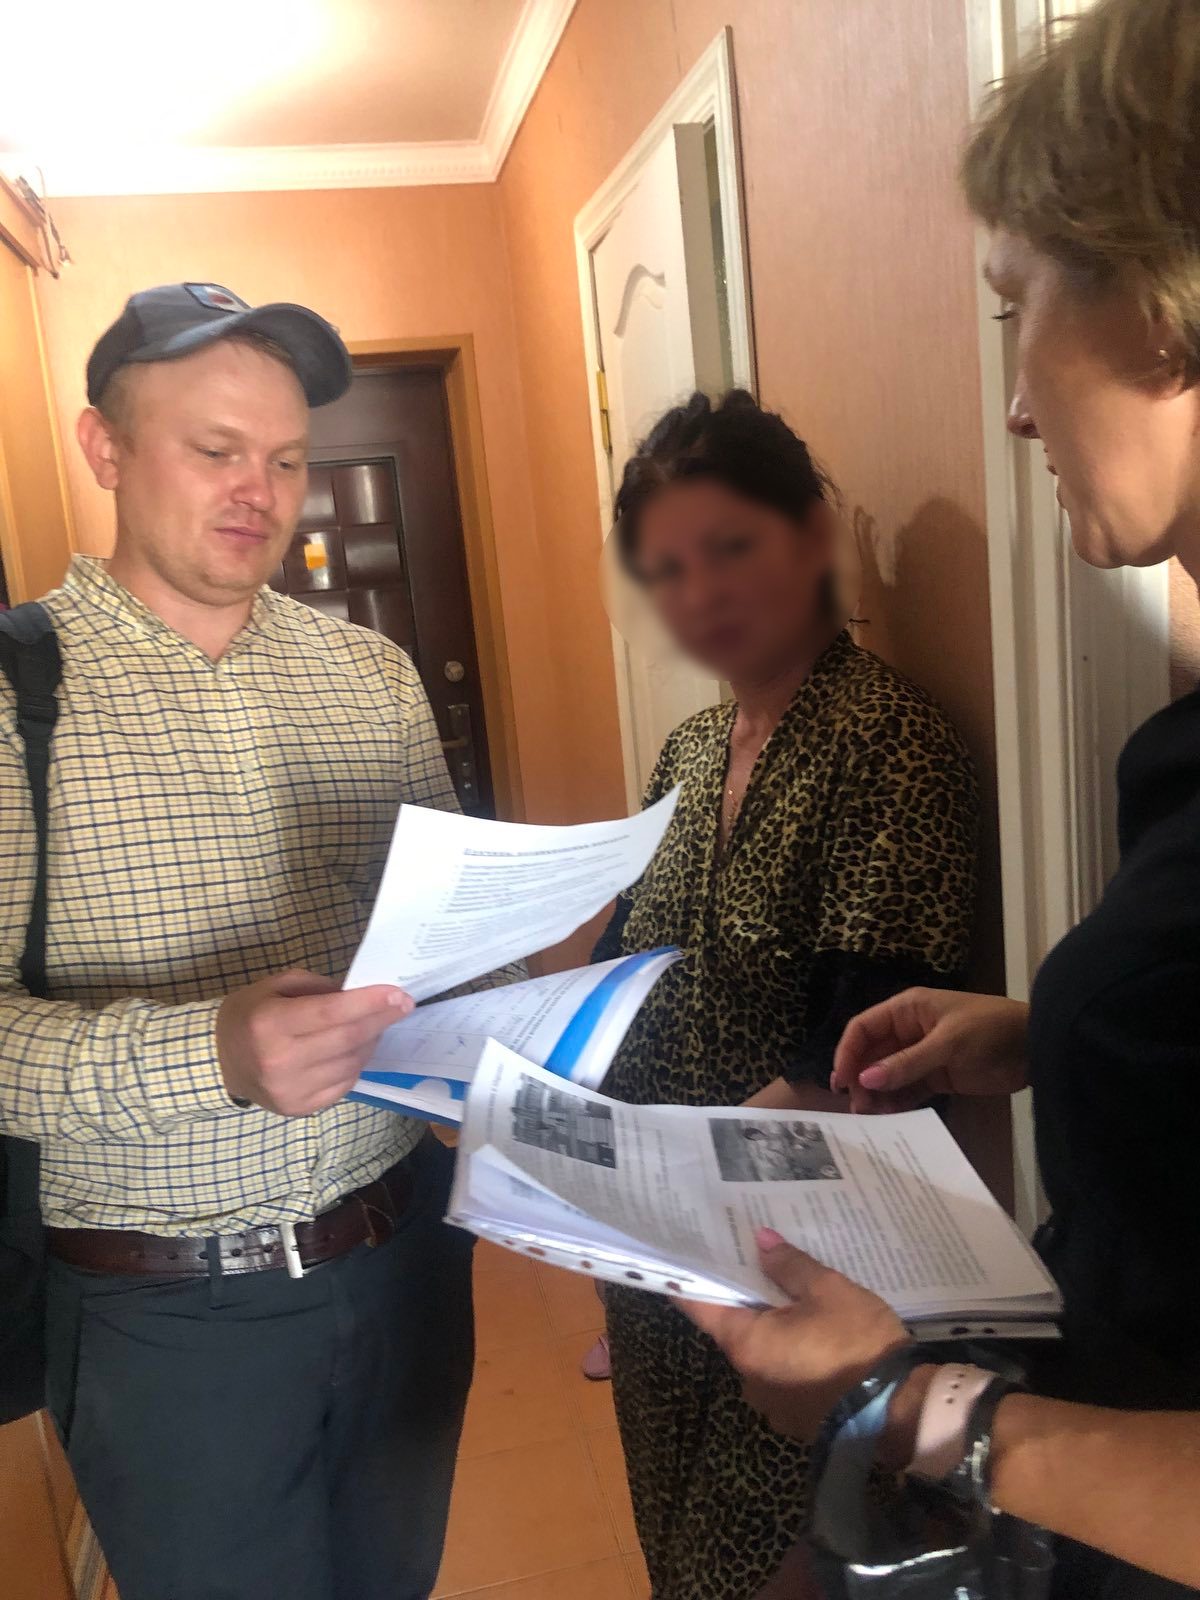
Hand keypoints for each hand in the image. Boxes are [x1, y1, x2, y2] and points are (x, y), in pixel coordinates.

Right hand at [216, 969, 413, 1115]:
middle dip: (381, 1020)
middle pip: (347, 1040)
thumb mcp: (276, 986)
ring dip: (370, 1041)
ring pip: (351, 1063)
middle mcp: (281, 1061)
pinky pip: (344, 1084)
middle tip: (402, 1005)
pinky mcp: (300, 1109)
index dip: (370, 1004)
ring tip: (374, 1024)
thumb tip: (362, 994)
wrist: (217, 1062)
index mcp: (270, 1024)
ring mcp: (291, 1090)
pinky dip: (356, 1063)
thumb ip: (319, 987)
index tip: (399, 995)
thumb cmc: (249, 1016)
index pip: (331, 1013)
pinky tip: (354, 1049)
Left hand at [681, 1230, 907, 1442]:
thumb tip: (760, 1240)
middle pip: (733, 1327)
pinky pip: (783, 1375)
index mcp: (745, 1343)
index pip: (700, 1306)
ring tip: (793, 1297)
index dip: (692, 1278)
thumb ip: (790, 1265)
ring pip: (761, 1353)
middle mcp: (747, 1376)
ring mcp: (771, 1402)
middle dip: (745, 1297)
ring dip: (772, 1329)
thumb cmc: (856, 1345)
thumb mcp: (828, 1291)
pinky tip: (815, 1337)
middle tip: (755, 1261)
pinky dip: (791, 1355)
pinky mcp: (796, 1418)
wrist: (899, 1413)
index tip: (689, 1253)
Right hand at [830, 988, 1028, 1112]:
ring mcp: (923, 1056)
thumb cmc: (991, 1030)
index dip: (848, 1052)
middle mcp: (909, 1031)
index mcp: (908, 1010)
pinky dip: (898, 1103)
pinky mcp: (939, 1078)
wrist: (1038, 1047)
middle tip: (858, 1108)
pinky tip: (890, 1118)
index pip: (864, 1028)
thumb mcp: (949, 1043)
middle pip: (872, 1054)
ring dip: (878, 1095)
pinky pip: (909, 1090)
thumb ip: (907, 1063)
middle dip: (862, 1079)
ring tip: (871, 1118)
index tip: (841, 1081)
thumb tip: (865, 1080)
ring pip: (888, 1075)